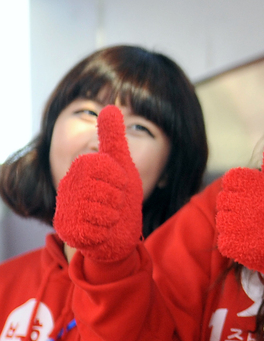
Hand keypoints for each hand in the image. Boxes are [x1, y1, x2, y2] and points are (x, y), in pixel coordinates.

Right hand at [54, 106, 143, 262]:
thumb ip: (113, 138)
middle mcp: (68, 186)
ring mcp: (66, 208)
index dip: (118, 178)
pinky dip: (105, 231)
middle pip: (104, 190)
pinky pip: (95, 231)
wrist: (118, 233)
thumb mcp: (121, 164)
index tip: (119, 184)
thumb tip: (110, 107)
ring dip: (113, 215)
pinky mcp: (68, 231)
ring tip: (109, 215)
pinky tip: (102, 229)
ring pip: (101, 211)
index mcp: (80, 167)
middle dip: (117, 198)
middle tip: (114, 201)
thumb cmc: (120, 195)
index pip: (101, 165)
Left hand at [216, 125, 263, 283]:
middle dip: (236, 207)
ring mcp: (252, 228)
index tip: (254, 197)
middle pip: (224, 199)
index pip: (231, 179)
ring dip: (233, 226)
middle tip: (256, 215)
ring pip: (222, 220)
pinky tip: (251, 243)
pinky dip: (233, 243)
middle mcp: (261, 206)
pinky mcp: (243, 248)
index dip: (240, 188)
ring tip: (254, 229)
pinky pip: (223, 241)